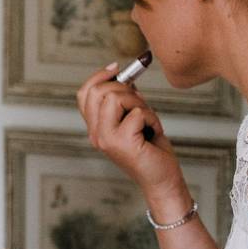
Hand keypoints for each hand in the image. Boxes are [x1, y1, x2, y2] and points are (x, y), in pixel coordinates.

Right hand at [77, 64, 181, 196]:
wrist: (163, 179)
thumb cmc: (152, 151)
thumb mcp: (136, 120)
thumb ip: (126, 102)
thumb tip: (125, 78)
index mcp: (96, 129)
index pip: (84, 94)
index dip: (99, 76)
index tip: (117, 68)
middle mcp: (96, 134)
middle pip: (98, 91)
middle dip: (123, 88)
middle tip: (140, 103)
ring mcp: (107, 139)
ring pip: (115, 97)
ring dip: (139, 104)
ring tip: (148, 121)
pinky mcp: (122, 142)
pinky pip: (137, 112)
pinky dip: (151, 117)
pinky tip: (154, 132)